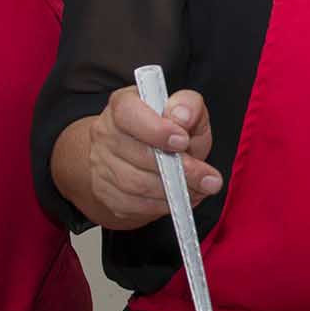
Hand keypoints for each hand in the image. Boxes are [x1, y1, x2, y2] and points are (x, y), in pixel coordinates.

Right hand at [67, 82, 221, 232]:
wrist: (141, 157)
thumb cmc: (166, 131)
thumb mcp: (186, 111)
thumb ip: (189, 106)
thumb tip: (182, 115)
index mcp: (123, 105)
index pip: (128, 113)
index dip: (156, 129)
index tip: (183, 141)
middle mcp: (106, 133)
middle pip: (137, 154)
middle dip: (179, 169)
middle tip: (208, 177)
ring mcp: (102, 164)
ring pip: (136, 184)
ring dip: (173, 190)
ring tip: (200, 188)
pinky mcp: (105, 192)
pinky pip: (133, 204)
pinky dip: (161, 205)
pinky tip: (179, 198)